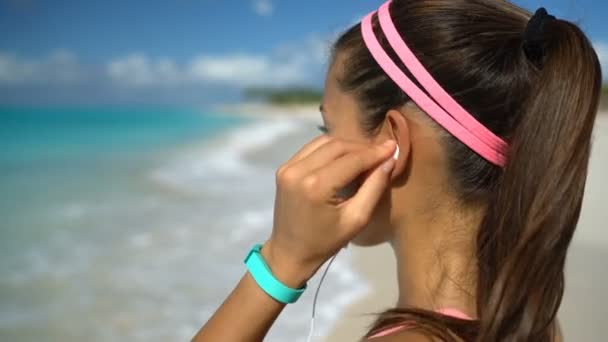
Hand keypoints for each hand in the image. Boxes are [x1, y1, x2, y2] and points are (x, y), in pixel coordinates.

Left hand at [262, 135, 396, 286]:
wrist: (289, 252)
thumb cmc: (325, 242)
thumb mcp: (356, 219)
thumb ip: (373, 188)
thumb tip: (389, 160)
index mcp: (316, 186)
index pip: (351, 160)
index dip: (374, 152)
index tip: (393, 146)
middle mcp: (298, 171)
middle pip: (337, 146)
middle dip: (361, 147)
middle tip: (381, 153)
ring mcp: (288, 167)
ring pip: (324, 142)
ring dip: (346, 146)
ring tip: (364, 155)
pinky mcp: (284, 168)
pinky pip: (311, 149)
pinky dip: (329, 149)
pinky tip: (343, 158)